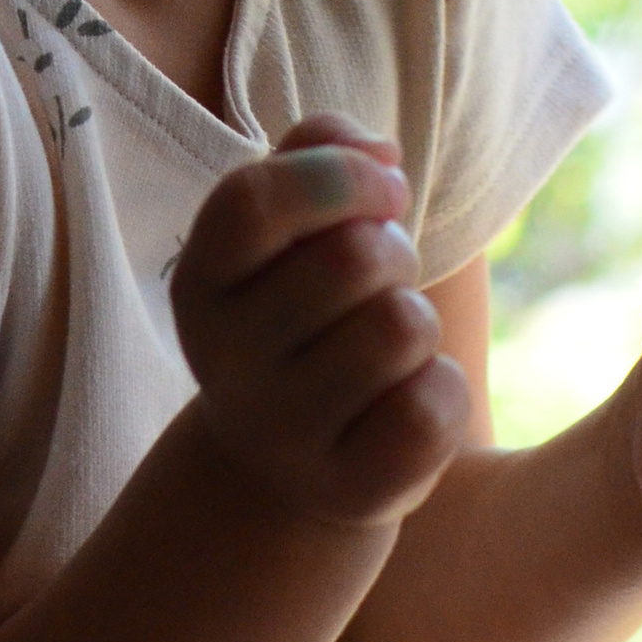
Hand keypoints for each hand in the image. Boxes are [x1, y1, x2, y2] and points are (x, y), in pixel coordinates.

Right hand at [172, 113, 472, 530]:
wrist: (283, 465)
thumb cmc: (301, 313)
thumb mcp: (287, 230)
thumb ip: (316, 155)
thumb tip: (379, 152)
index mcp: (201, 283)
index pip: (253, 201)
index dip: (339, 176)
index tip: (383, 187)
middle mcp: (225, 362)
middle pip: (355, 258)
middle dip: (395, 252)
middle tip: (379, 283)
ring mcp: (282, 433)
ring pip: (401, 327)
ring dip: (418, 322)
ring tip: (385, 345)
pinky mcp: (348, 490)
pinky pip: (432, 405)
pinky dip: (441, 389)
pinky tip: (403, 401)